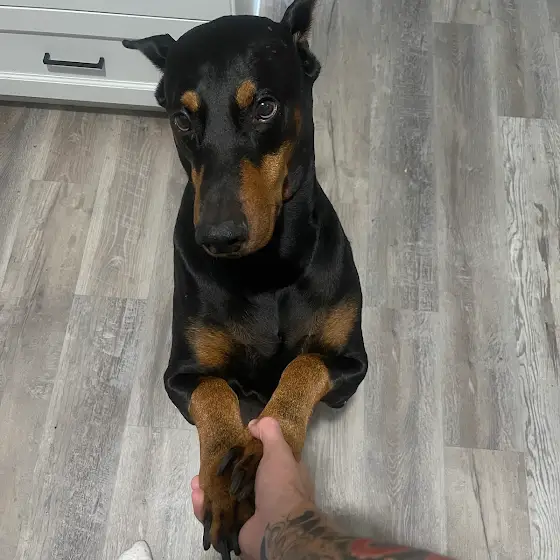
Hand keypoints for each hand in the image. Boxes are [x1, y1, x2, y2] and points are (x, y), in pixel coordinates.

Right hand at [192, 417, 313, 558]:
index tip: (228, 445)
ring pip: (223, 497)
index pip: (259, 459)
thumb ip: (269, 432)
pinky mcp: (236, 527)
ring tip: (196, 481)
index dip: (243, 452)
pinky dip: (204, 507)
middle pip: (237, 478)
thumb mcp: (280, 451)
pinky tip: (198, 496)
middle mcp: (266, 492)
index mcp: (279, 474)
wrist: (279, 529)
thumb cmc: (281, 485)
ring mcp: (250, 511)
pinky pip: (216, 517)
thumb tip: (254, 423)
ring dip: (208, 488)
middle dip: (219, 471)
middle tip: (206, 463)